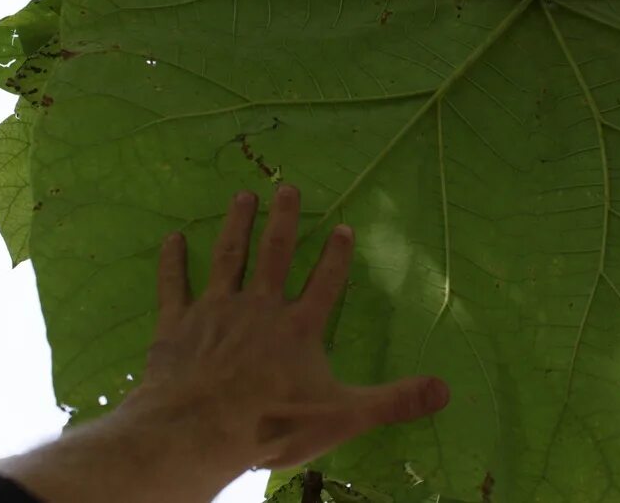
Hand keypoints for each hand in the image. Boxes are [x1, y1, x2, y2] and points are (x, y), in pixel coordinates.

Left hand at [125, 184, 449, 470]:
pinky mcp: (178, 324)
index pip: (325, 283)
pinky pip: (175, 286)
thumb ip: (394, 400)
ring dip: (237, 225)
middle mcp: (260, 308)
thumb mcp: (343, 415)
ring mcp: (217, 311)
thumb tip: (445, 390)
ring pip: (229, 258)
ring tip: (243, 196)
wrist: (199, 430)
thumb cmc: (272, 422)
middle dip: (284, 220)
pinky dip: (173, 262)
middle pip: (274, 254)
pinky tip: (173, 238)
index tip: (344, 227)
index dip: (337, 256)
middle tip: (287, 188)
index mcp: (298, 327)